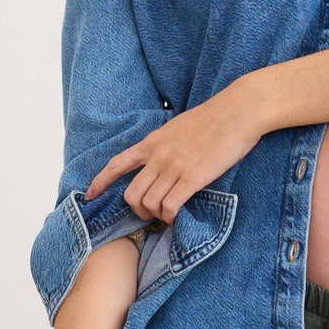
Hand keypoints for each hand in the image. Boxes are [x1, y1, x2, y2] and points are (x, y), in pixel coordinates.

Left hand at [83, 81, 262, 222]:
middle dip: (137, 211)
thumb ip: (166, 144)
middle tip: (150, 215)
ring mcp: (174, 167)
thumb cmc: (215, 118)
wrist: (238, 110)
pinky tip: (177, 217)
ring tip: (167, 216)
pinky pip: (170, 205)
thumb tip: (162, 159)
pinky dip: (170, 217)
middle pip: (131, 194)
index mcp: (153, 142)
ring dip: (156, 216)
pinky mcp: (193, 177)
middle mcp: (158, 156)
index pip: (117, 164)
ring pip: (148, 203)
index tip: (90, 196)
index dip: (100, 182)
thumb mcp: (179, 126)